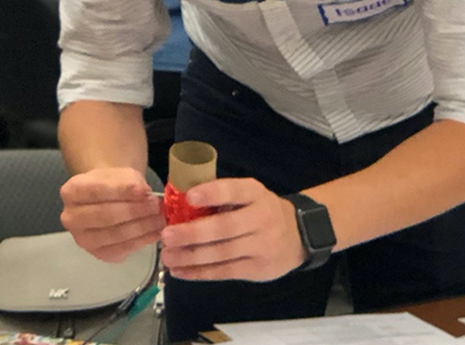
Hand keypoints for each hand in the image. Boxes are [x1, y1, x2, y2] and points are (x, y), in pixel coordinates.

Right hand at [59, 167, 163, 262]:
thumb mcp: (121, 175)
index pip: (96, 191)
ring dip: (141, 227)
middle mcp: (71, 218)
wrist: (108, 201)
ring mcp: (82, 239)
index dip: (122, 192)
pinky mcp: (98, 254)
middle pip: (104, 216)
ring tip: (159, 219)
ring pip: (114, 235)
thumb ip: (130, 181)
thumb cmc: (113, 185)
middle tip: (156, 206)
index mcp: (71, 192)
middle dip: (134, 211)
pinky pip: (121, 249)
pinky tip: (154, 232)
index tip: (145, 190)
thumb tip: (144, 193)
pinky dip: (141, 241)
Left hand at [158, 178, 305, 281]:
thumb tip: (176, 201)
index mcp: (255, 194)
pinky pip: (224, 272)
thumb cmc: (259, 210)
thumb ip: (219, 196)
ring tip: (167, 256)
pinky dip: (199, 273)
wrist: (297, 236)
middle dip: (193, 233)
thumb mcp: (247, 195)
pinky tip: (179, 271)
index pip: (234, 191)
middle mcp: (262, 219)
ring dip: (190, 257)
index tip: (189, 196)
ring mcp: (262, 246)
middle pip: (225, 228)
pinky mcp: (258, 269)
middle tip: (166, 236)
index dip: (212, 193)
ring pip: (222, 254)